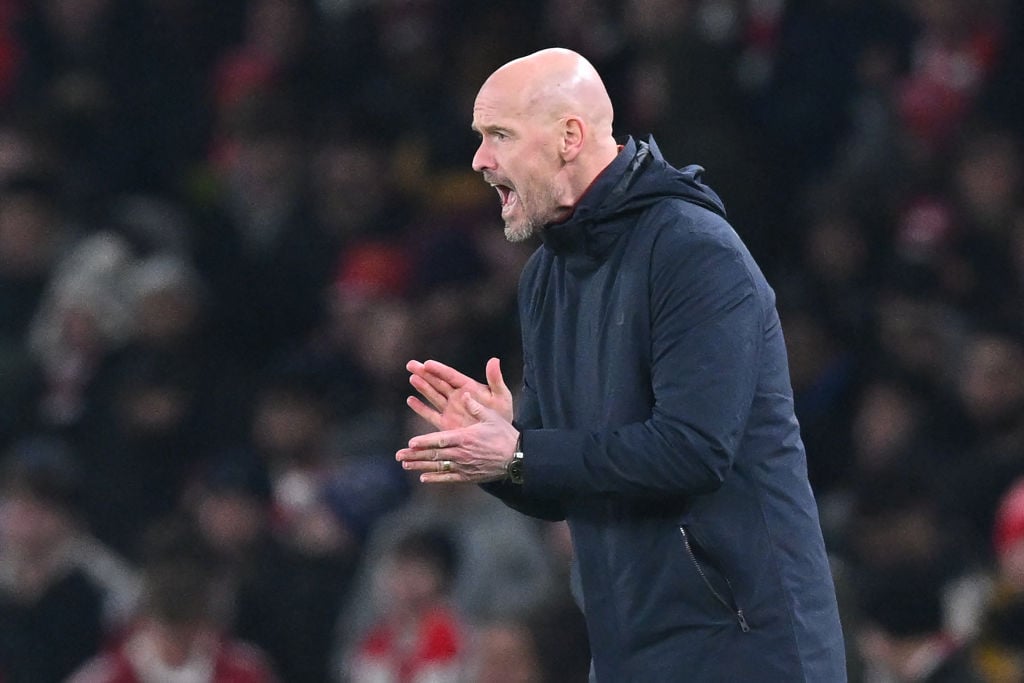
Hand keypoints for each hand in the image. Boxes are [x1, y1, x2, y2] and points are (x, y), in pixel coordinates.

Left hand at [397, 393, 518, 483]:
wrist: (518, 458)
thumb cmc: (504, 434)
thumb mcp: (491, 416)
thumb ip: (475, 406)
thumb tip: (464, 394)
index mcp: (465, 438)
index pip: (440, 440)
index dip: (424, 442)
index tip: (410, 443)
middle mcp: (461, 453)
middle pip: (434, 455)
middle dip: (415, 455)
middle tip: (399, 455)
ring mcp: (464, 466)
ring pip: (438, 467)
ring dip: (420, 466)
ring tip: (405, 465)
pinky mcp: (468, 476)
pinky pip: (448, 478)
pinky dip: (435, 478)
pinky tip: (423, 478)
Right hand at [406, 357, 513, 429]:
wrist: (498, 438)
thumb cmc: (502, 415)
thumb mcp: (501, 396)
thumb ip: (495, 379)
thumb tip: (494, 360)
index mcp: (468, 387)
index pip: (450, 375)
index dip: (438, 369)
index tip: (426, 363)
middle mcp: (456, 397)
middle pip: (437, 382)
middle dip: (424, 373)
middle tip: (411, 364)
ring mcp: (450, 410)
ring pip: (433, 395)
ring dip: (422, 387)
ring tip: (412, 378)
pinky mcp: (446, 424)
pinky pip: (431, 414)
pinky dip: (421, 408)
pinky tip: (411, 400)